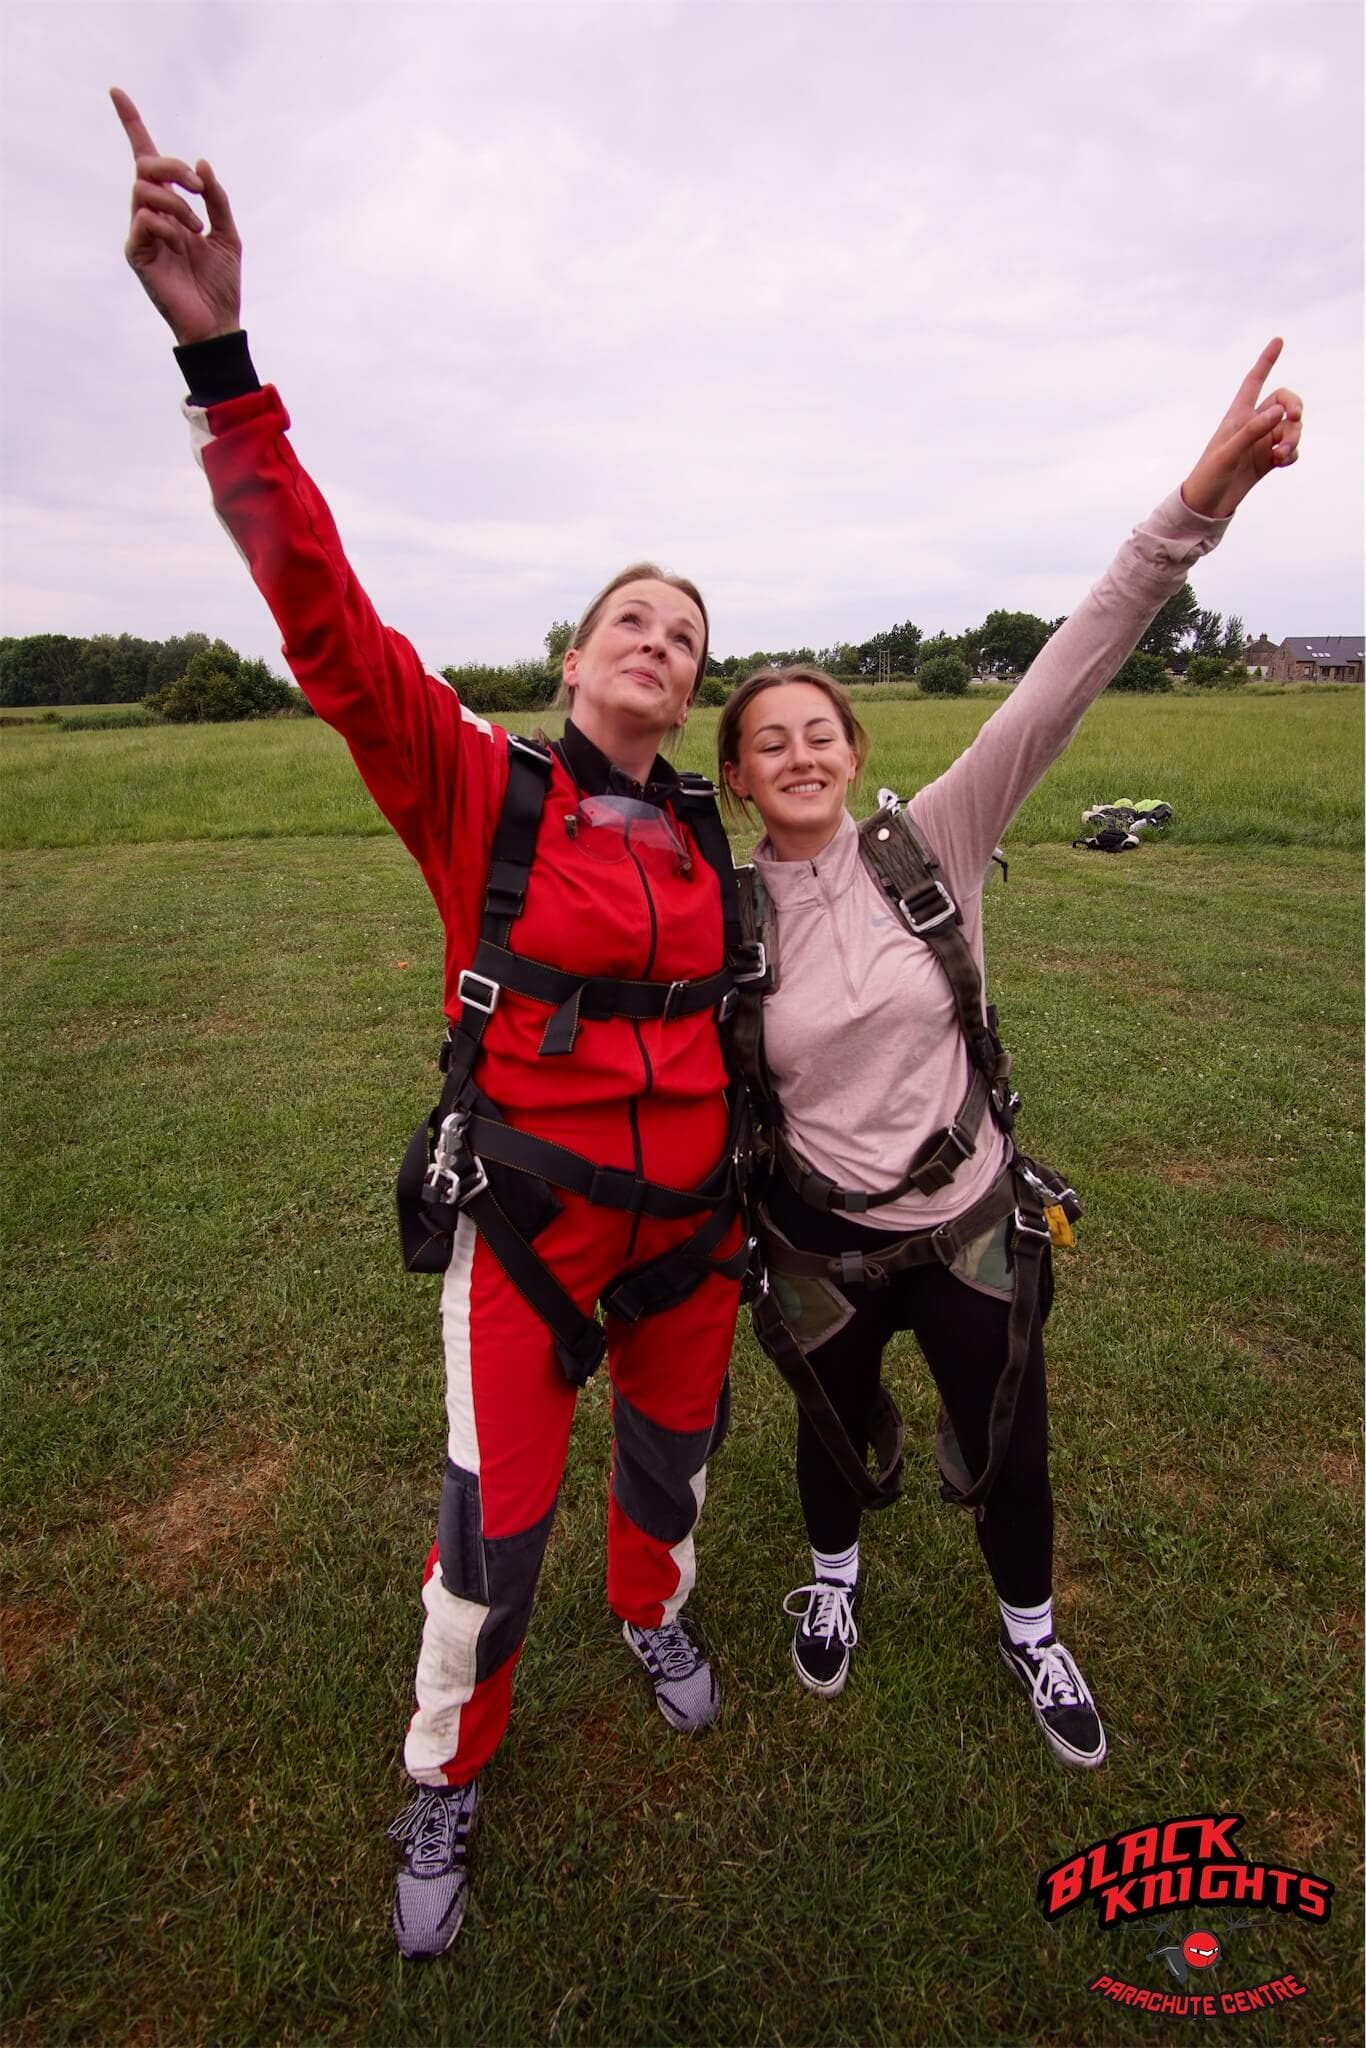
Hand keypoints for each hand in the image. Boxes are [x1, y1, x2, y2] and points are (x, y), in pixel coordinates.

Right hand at [111, 87, 241, 344]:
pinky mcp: (137, 254)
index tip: (117, 91)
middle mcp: (151, 214)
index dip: (132, 124)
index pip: (145, 159)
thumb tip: (202, 163)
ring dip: (176, 201)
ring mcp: (141, 234)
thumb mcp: (228, 234)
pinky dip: (167, 224)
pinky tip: (182, 242)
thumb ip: (217, 199)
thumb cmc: (221, 283)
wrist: (218, 323)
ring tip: (196, 228)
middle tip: (197, 187)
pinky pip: (143, 219)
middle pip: (145, 166)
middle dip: (172, 167)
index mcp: (171, 206)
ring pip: (144, 190)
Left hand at [1181, 338, 1302, 519]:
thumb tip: (1279, 411)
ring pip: (1290, 427)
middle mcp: (1252, 424)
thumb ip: (1253, 430)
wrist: (1206, 506)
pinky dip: (1292, 453)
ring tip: (1282, 454)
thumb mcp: (1228, 452)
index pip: (1254, 381)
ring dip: (1294, 437)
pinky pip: (1290, 449)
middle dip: (1295, 407)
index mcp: (1238, 415)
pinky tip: (1283, 462)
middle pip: (1284, 402)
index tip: (1279, 340)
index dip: (1266, 360)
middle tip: (1297, 417)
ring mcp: (1262, 442)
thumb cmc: (1209, 475)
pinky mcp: (1268, 460)